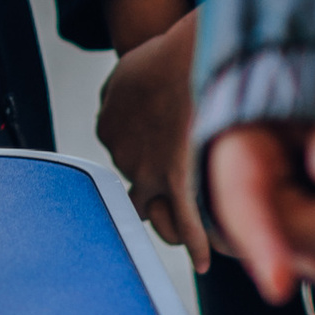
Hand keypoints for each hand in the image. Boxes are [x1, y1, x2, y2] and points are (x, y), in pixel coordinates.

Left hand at [95, 11, 208, 272]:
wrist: (192, 53)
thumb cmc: (168, 54)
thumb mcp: (131, 69)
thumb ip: (124, 90)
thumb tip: (126, 97)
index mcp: (109, 126)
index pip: (121, 150)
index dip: (147, 154)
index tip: (166, 153)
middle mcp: (123, 155)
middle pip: (134, 187)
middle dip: (153, 194)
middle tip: (176, 197)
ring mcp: (148, 174)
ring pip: (151, 214)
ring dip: (168, 223)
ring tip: (188, 230)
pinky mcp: (178, 184)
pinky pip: (186, 224)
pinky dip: (196, 244)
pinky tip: (206, 261)